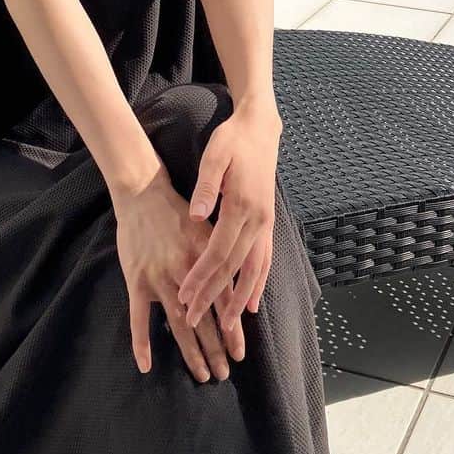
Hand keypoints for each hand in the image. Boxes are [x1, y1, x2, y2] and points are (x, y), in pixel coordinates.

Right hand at [114, 169, 245, 381]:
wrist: (143, 193)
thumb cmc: (179, 211)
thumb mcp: (208, 228)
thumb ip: (222, 256)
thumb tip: (239, 287)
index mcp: (206, 258)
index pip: (224, 301)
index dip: (232, 329)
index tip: (240, 352)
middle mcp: (185, 271)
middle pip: (204, 319)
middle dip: (216, 348)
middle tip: (224, 373)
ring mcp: (159, 278)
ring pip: (178, 323)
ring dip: (191, 352)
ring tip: (202, 374)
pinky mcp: (137, 280)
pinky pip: (138, 318)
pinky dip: (141, 343)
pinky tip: (146, 365)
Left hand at [176, 104, 281, 331]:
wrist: (260, 128)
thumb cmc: (233, 141)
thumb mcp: (215, 155)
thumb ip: (206, 186)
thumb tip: (195, 215)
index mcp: (242, 206)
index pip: (218, 252)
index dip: (201, 277)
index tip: (185, 297)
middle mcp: (258, 220)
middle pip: (235, 268)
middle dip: (216, 297)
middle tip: (199, 321)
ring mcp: (266, 223)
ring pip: (256, 269)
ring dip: (242, 298)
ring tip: (230, 325)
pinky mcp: (267, 222)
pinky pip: (265, 260)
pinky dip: (258, 283)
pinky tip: (252, 301)